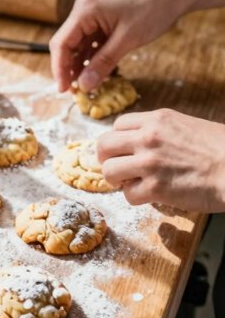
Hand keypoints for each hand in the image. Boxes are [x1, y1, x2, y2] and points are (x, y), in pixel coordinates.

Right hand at [49, 0, 179, 92]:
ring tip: (87, 86)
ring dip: (82, 66)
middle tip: (76, 91)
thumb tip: (85, 85)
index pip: (61, 43)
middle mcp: (84, 12)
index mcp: (84, 12)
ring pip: (79, 46)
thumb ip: (103, 63)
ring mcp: (93, 17)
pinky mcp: (104, 22)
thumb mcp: (127, 40)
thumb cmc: (152, 9)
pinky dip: (94, 59)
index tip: (64, 89)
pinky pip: (92, 44)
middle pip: (67, 45)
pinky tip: (99, 73)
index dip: (59, 69)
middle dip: (69, 69)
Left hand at [97, 109, 224, 211]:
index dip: (118, 141)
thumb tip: (143, 143)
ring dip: (119, 180)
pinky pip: (128, 195)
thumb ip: (162, 131)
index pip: (117, 125)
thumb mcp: (188, 126)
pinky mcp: (155, 188)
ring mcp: (149, 162)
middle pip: (104, 146)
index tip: (125, 151)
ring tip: (134, 183)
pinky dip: (136, 198)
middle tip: (120, 169)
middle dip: (108, 160)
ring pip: (109, 171)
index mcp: (157, 119)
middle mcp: (148, 137)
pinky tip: (151, 196)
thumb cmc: (220, 150)